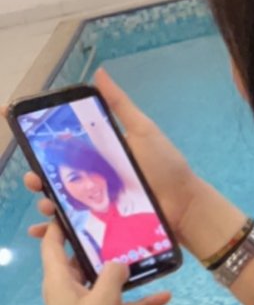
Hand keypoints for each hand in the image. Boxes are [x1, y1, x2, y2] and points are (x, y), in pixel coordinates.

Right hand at [12, 67, 200, 242]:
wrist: (185, 204)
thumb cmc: (165, 165)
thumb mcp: (142, 130)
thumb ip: (120, 105)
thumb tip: (98, 73)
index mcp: (99, 153)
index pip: (63, 144)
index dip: (38, 137)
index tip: (13, 122)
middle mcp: (93, 177)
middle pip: (56, 175)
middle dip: (38, 175)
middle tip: (33, 177)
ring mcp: (96, 202)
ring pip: (61, 201)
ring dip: (46, 202)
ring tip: (45, 203)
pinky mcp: (101, 224)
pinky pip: (74, 227)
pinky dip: (55, 230)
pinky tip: (42, 230)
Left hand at [37, 210, 169, 304]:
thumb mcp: (104, 297)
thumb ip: (114, 273)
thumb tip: (120, 262)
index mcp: (58, 280)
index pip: (51, 244)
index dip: (59, 224)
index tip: (76, 206)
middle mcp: (68, 291)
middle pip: (80, 261)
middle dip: (98, 245)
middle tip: (118, 224)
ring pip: (103, 283)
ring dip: (123, 274)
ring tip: (143, 254)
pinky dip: (139, 302)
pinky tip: (164, 296)